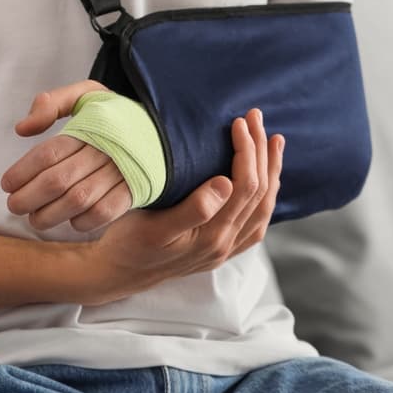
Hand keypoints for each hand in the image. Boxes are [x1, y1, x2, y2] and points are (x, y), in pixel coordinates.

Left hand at [1, 80, 133, 232]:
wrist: (163, 132)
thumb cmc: (114, 117)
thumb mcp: (86, 95)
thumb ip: (52, 103)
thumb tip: (22, 129)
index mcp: (90, 125)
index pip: (48, 153)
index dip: (23, 171)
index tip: (6, 184)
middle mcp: (104, 149)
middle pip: (58, 180)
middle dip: (29, 197)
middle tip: (14, 206)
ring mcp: (121, 172)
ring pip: (77, 200)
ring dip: (50, 214)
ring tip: (35, 218)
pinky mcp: (134, 191)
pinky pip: (104, 213)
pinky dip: (82, 221)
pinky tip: (70, 220)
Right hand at [81, 108, 283, 304]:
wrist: (117, 274)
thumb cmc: (129, 245)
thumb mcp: (153, 225)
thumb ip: (193, 208)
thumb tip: (227, 183)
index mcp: (212, 236)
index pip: (245, 185)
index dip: (246, 150)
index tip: (237, 122)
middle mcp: (224, 244)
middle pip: (259, 192)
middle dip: (261, 152)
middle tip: (256, 118)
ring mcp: (224, 249)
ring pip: (262, 207)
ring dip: (270, 171)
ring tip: (274, 143)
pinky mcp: (219, 249)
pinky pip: (255, 222)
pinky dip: (266, 196)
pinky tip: (265, 182)